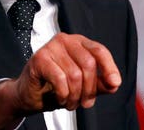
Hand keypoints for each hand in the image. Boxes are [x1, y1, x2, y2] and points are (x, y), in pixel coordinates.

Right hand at [0, 33, 120, 128]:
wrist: (29, 96)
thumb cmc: (56, 87)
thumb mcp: (84, 86)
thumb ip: (100, 83)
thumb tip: (114, 83)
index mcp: (78, 42)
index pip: (99, 51)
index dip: (109, 68)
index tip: (114, 83)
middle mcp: (65, 40)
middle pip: (89, 64)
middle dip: (89, 89)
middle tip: (85, 103)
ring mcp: (51, 47)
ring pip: (75, 74)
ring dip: (75, 96)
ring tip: (71, 103)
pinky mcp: (39, 58)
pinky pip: (60, 79)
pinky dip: (63, 94)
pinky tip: (60, 98)